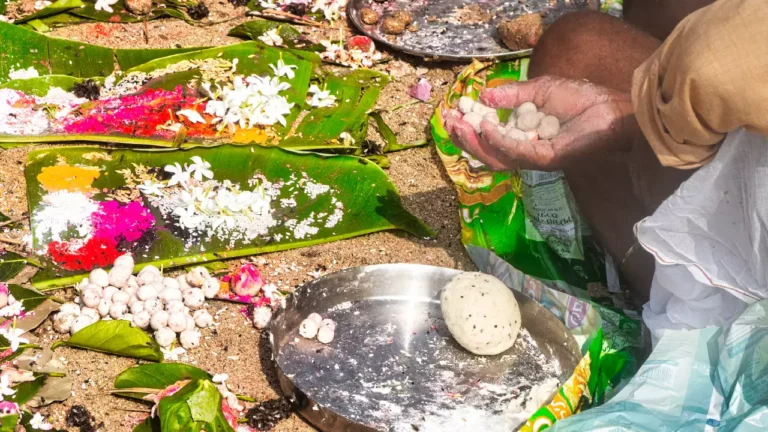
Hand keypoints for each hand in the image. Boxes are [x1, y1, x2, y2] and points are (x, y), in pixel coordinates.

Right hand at [444, 76, 634, 170]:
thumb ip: (511, 95)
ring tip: (460, 126)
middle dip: (465, 138)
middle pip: (487, 152)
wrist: (611, 109)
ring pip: (496, 157)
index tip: (451, 113)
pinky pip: (515, 152)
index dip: (469, 127)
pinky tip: (485, 128)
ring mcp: (534, 157)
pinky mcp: (545, 159)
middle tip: (448, 122)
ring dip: (475, 142)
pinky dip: (498, 141)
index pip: (489, 137)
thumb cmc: (581, 98)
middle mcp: (526, 150)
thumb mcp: (539, 90)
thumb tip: (484, 97)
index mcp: (523, 135)